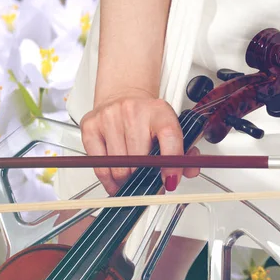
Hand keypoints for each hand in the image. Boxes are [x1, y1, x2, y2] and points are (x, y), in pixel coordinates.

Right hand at [80, 87, 199, 195]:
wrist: (124, 96)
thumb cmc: (148, 118)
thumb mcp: (171, 128)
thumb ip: (184, 151)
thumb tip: (189, 171)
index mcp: (159, 111)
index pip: (170, 138)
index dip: (171, 165)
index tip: (171, 181)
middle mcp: (133, 111)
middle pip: (139, 160)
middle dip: (145, 180)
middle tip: (149, 183)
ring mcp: (109, 118)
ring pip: (119, 168)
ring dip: (127, 181)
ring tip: (132, 178)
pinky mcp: (90, 127)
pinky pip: (99, 166)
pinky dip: (108, 181)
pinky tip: (115, 180)